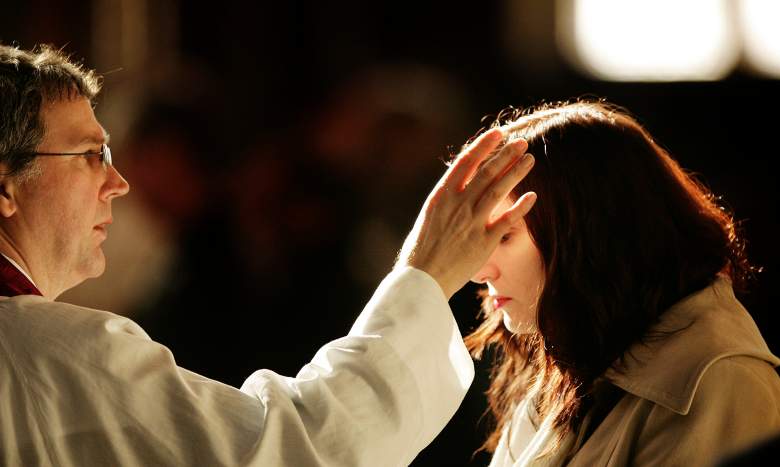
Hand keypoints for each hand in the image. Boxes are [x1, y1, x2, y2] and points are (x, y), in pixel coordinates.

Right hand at [395, 128, 536, 297]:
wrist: (421, 279)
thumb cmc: (421, 251)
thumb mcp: (429, 217)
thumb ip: (447, 201)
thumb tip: (459, 187)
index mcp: (441, 196)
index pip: (465, 163)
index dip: (483, 146)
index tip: (497, 134)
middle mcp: (457, 205)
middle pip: (486, 173)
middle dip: (506, 154)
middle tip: (522, 143)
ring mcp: (471, 222)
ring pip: (499, 190)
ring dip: (516, 172)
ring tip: (530, 159)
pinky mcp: (483, 242)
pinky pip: (507, 220)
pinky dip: (521, 207)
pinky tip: (533, 196)